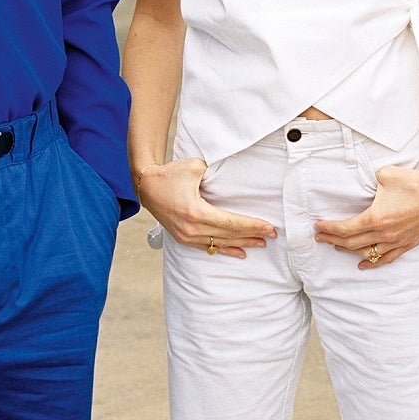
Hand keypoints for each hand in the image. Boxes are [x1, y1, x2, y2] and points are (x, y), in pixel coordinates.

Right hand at [137, 158, 275, 259]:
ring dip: (241, 243)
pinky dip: (225, 249)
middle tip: (272, 234)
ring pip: (220, 243)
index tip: (269, 226)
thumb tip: (234, 175)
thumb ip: (215, 172)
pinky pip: (208, 247)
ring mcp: (187, 236)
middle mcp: (192, 228)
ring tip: (261, 244)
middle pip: (229, 234)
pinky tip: (239, 252)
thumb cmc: (170, 173)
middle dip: (252, 234)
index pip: (231, 222)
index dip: (251, 225)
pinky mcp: (183, 238)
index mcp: (196, 212)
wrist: (146, 185)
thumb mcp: (195, 166)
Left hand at [314, 166, 418, 268]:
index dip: (329, 228)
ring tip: (335, 246)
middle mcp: (384, 234)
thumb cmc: (415, 183)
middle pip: (351, 242)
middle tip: (319, 237)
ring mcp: (397, 242)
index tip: (317, 226)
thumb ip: (370, 181)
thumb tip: (365, 183)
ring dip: (349, 250)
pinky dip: (372, 263)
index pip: (345, 228)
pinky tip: (362, 264)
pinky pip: (386, 258)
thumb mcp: (385, 175)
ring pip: (367, 252)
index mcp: (376, 218)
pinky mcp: (408, 244)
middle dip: (332, 239)